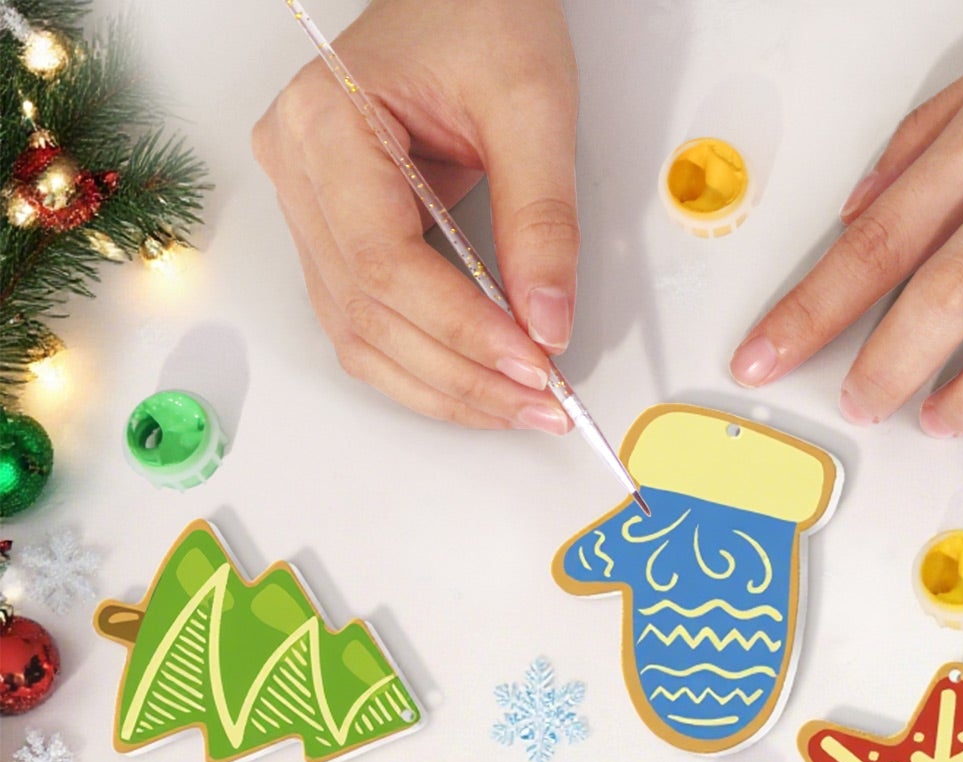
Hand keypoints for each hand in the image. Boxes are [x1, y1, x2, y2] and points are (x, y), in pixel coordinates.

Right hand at [253, 0, 577, 430]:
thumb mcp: (532, 107)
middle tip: (543, 404)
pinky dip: (428, 367)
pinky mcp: (336, 236)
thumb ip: (542, 221)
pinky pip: (369, 326)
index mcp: (325, 124)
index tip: (534, 365)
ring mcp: (308, 208)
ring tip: (522, 406)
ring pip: (361, 337)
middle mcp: (298, 171)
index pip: (386, 264)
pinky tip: (484, 385)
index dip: (462, 331)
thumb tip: (547, 324)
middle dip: (463, 376)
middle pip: (370, 315)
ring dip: (445, 388)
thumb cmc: (481, 16)